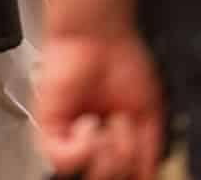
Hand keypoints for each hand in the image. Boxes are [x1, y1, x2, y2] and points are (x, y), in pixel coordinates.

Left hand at [35, 30, 166, 179]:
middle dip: (125, 158)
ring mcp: (71, 139)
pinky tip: (90, 123)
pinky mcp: (49, 128)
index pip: (125, 173)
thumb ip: (151, 148)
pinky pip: (63, 159)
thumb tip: (148, 175)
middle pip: (109, 177)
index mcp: (116, 142)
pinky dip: (83, 147)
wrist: (100, 34)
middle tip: (126, 127)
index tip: (141, 159)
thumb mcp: (150, 111)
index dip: (133, 169)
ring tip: (110, 121)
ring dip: (108, 152)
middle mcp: (93, 144)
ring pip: (88, 173)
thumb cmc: (123, 61)